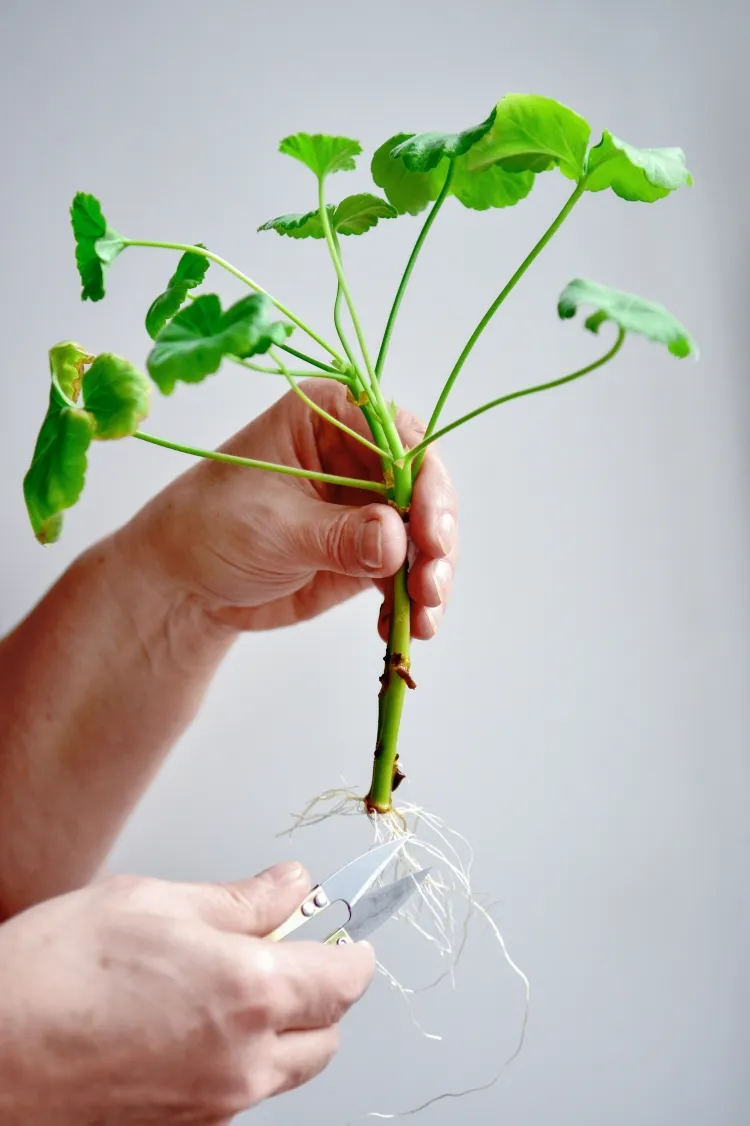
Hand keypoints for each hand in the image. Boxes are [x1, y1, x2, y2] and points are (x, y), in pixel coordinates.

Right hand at [0, 862, 373, 1124]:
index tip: (348, 930)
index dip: (354, 950)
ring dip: (281, 1028)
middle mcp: (242, 1062)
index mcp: (250, 994)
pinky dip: (239, 1057)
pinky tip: (192, 1019)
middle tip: (283, 948)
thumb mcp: (156, 902)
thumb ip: (241, 900)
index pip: (345, 981)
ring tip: (228, 981)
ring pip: (283, 1070)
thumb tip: (291, 886)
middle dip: (320, 991)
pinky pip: (237, 1093)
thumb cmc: (56, 973)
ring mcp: (211, 1105)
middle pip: (325, 1035)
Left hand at [118, 379, 458, 639]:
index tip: (429, 531)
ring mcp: (367, 504)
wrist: (183, 584)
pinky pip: (408, 573)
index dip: (426, 482)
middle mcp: (358, 454)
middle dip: (436, 537)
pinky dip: (413, 602)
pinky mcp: (368, 551)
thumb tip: (397, 539)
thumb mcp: (273, 527)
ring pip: (425, 535)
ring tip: (422, 618)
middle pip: (425, 487)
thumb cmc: (209, 528)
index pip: (401, 437)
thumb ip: (339, 535)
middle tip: (431, 583)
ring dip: (432, 577)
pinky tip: (403, 628)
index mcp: (330, 417)